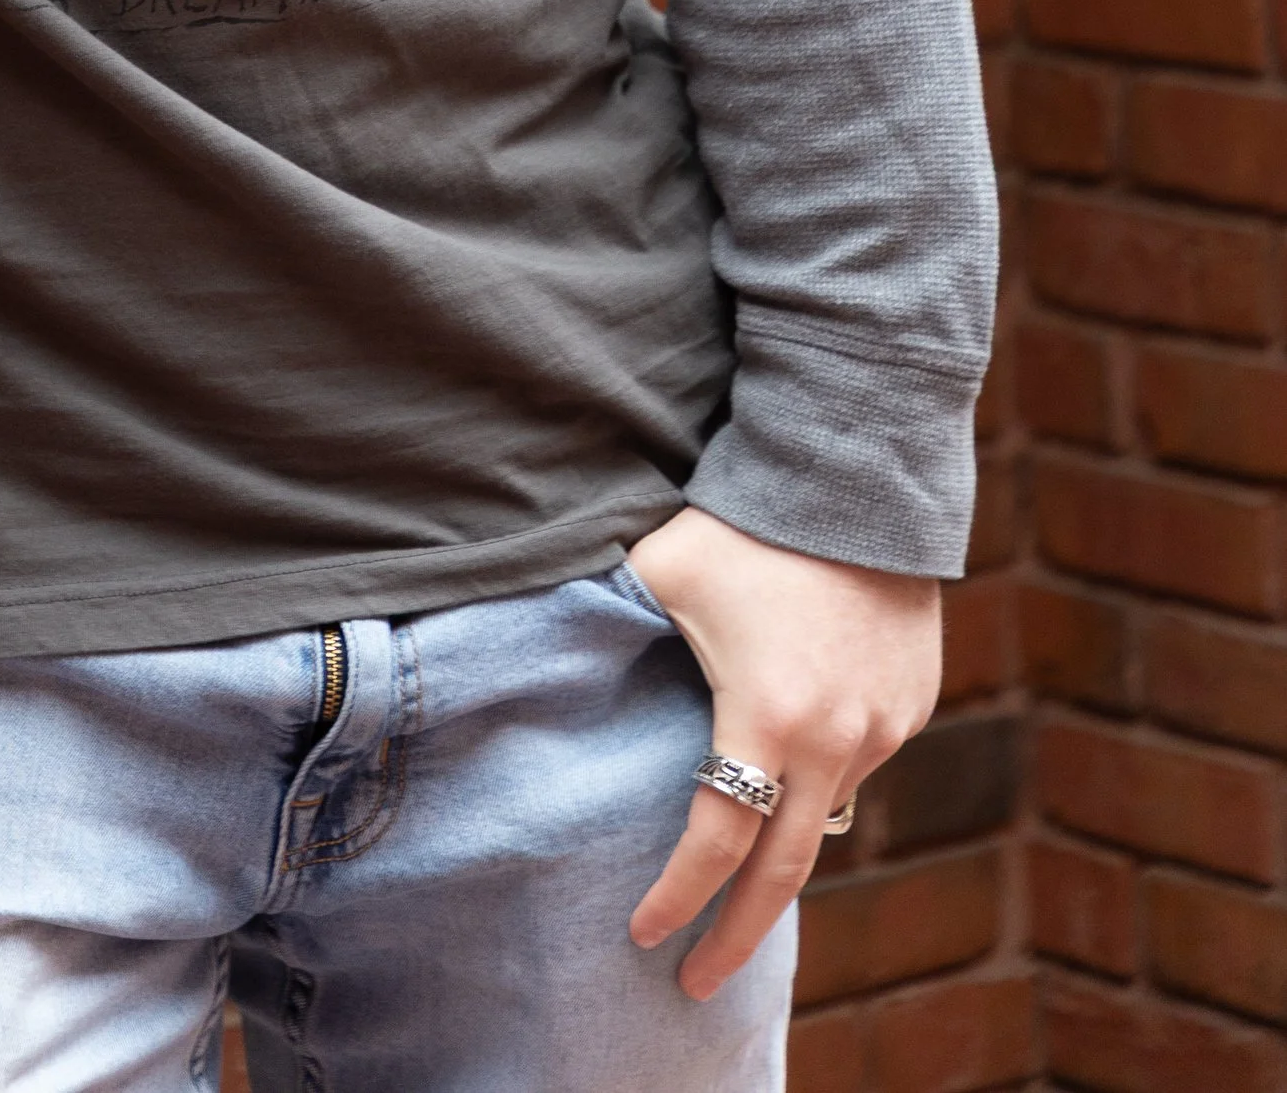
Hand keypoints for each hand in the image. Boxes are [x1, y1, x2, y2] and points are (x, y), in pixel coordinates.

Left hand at [625, 505, 939, 1000]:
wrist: (857, 475)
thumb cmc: (743, 523)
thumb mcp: (660, 570)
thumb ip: (607, 619)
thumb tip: (543, 648)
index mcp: (767, 717)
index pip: (716, 842)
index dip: (677, 897)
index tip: (643, 936)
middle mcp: (835, 738)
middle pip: (785, 872)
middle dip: (739, 934)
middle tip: (700, 982)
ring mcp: (883, 726)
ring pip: (826, 812)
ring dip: (782, 847)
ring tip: (738, 875)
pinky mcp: (913, 704)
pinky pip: (860, 763)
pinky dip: (821, 779)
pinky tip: (790, 769)